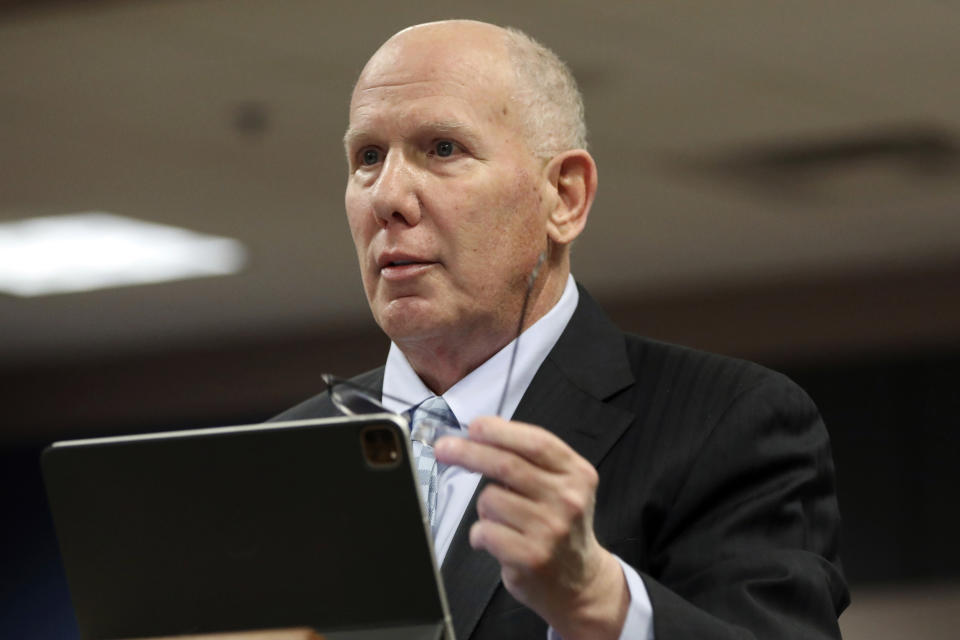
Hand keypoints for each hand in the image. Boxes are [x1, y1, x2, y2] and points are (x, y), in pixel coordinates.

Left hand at [434, 416, 628, 639]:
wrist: (580, 581)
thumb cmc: (560, 525)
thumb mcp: (561, 484)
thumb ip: (530, 458)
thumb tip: (482, 431)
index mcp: (577, 474)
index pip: (536, 442)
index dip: (499, 431)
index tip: (474, 427)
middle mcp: (568, 500)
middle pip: (507, 465)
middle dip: (468, 452)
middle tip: (444, 447)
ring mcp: (550, 529)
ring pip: (490, 499)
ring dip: (483, 506)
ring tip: (501, 519)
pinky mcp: (532, 557)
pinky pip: (485, 531)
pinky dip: (480, 533)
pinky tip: (496, 540)